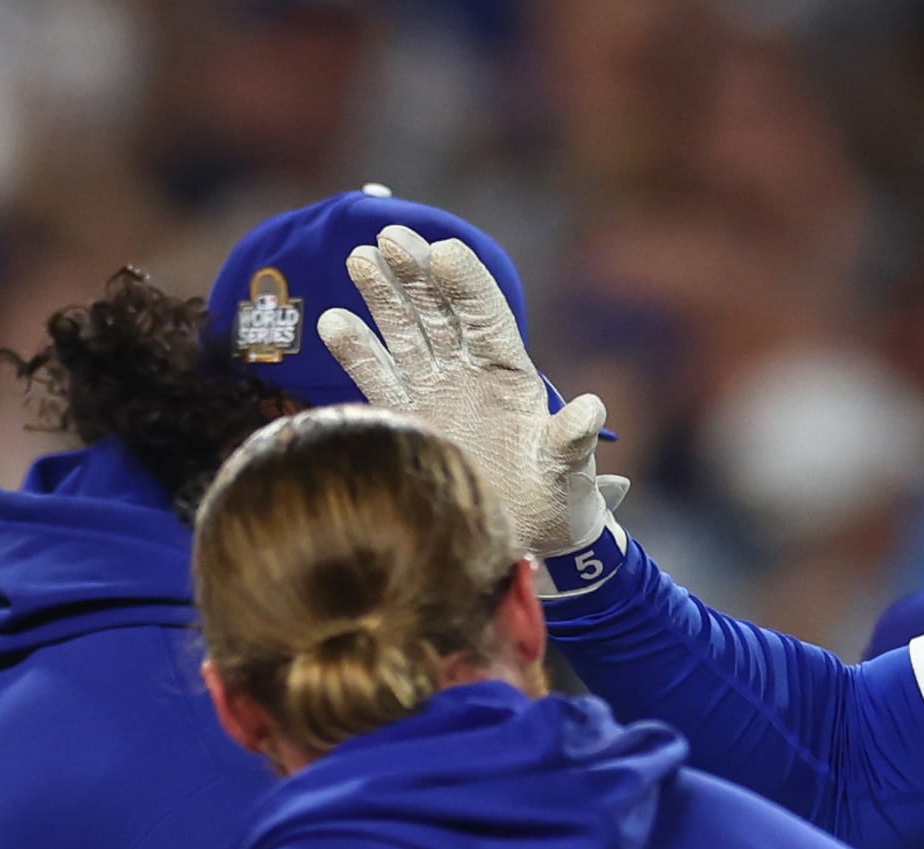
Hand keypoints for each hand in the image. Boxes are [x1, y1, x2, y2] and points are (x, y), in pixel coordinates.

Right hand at [315, 227, 626, 558]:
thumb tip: (590, 411)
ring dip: (384, 297)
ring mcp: (435, 391)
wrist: (522, 538)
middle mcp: (469, 372)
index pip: (486, 314)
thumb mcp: (568, 472)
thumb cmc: (557, 501)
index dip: (466, 283)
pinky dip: (357, 352)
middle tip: (390, 236)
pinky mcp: (407, 419)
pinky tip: (333, 321)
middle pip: (440, 311)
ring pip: (405, 333)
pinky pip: (378, 380)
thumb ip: (571, 440)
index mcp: (512, 372)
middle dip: (417, 273)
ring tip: (360, 258)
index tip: (443, 251)